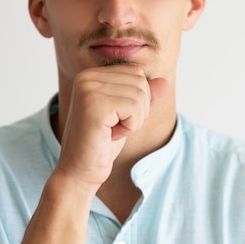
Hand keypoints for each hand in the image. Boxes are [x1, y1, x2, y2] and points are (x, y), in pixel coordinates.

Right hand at [54, 65, 167, 192]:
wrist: (80, 170)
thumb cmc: (102, 143)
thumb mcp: (127, 116)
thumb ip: (144, 97)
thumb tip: (165, 82)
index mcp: (91, 74)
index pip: (137, 73)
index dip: (136, 100)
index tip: (114, 118)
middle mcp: (86, 77)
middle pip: (140, 82)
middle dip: (138, 110)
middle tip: (113, 127)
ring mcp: (88, 89)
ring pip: (140, 96)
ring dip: (133, 120)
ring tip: (110, 131)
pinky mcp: (94, 104)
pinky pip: (134, 109)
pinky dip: (129, 127)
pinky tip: (109, 135)